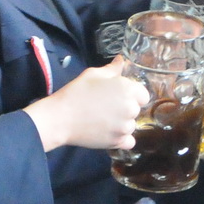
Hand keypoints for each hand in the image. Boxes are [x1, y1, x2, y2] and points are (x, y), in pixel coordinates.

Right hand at [23, 59, 146, 151]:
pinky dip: (121, 139)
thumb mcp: (93, 74)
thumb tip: (122, 61)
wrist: (60, 118)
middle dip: (125, 108)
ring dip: (122, 124)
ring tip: (103, 120)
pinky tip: (108, 133)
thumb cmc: (76, 93)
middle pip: (136, 110)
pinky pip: (128, 141)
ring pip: (131, 125)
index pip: (143, 95)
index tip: (117, 96)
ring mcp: (125, 127)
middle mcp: (131, 109)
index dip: (132, 95)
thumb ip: (112, 69)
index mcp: (128, 89)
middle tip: (106, 107)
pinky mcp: (118, 142)